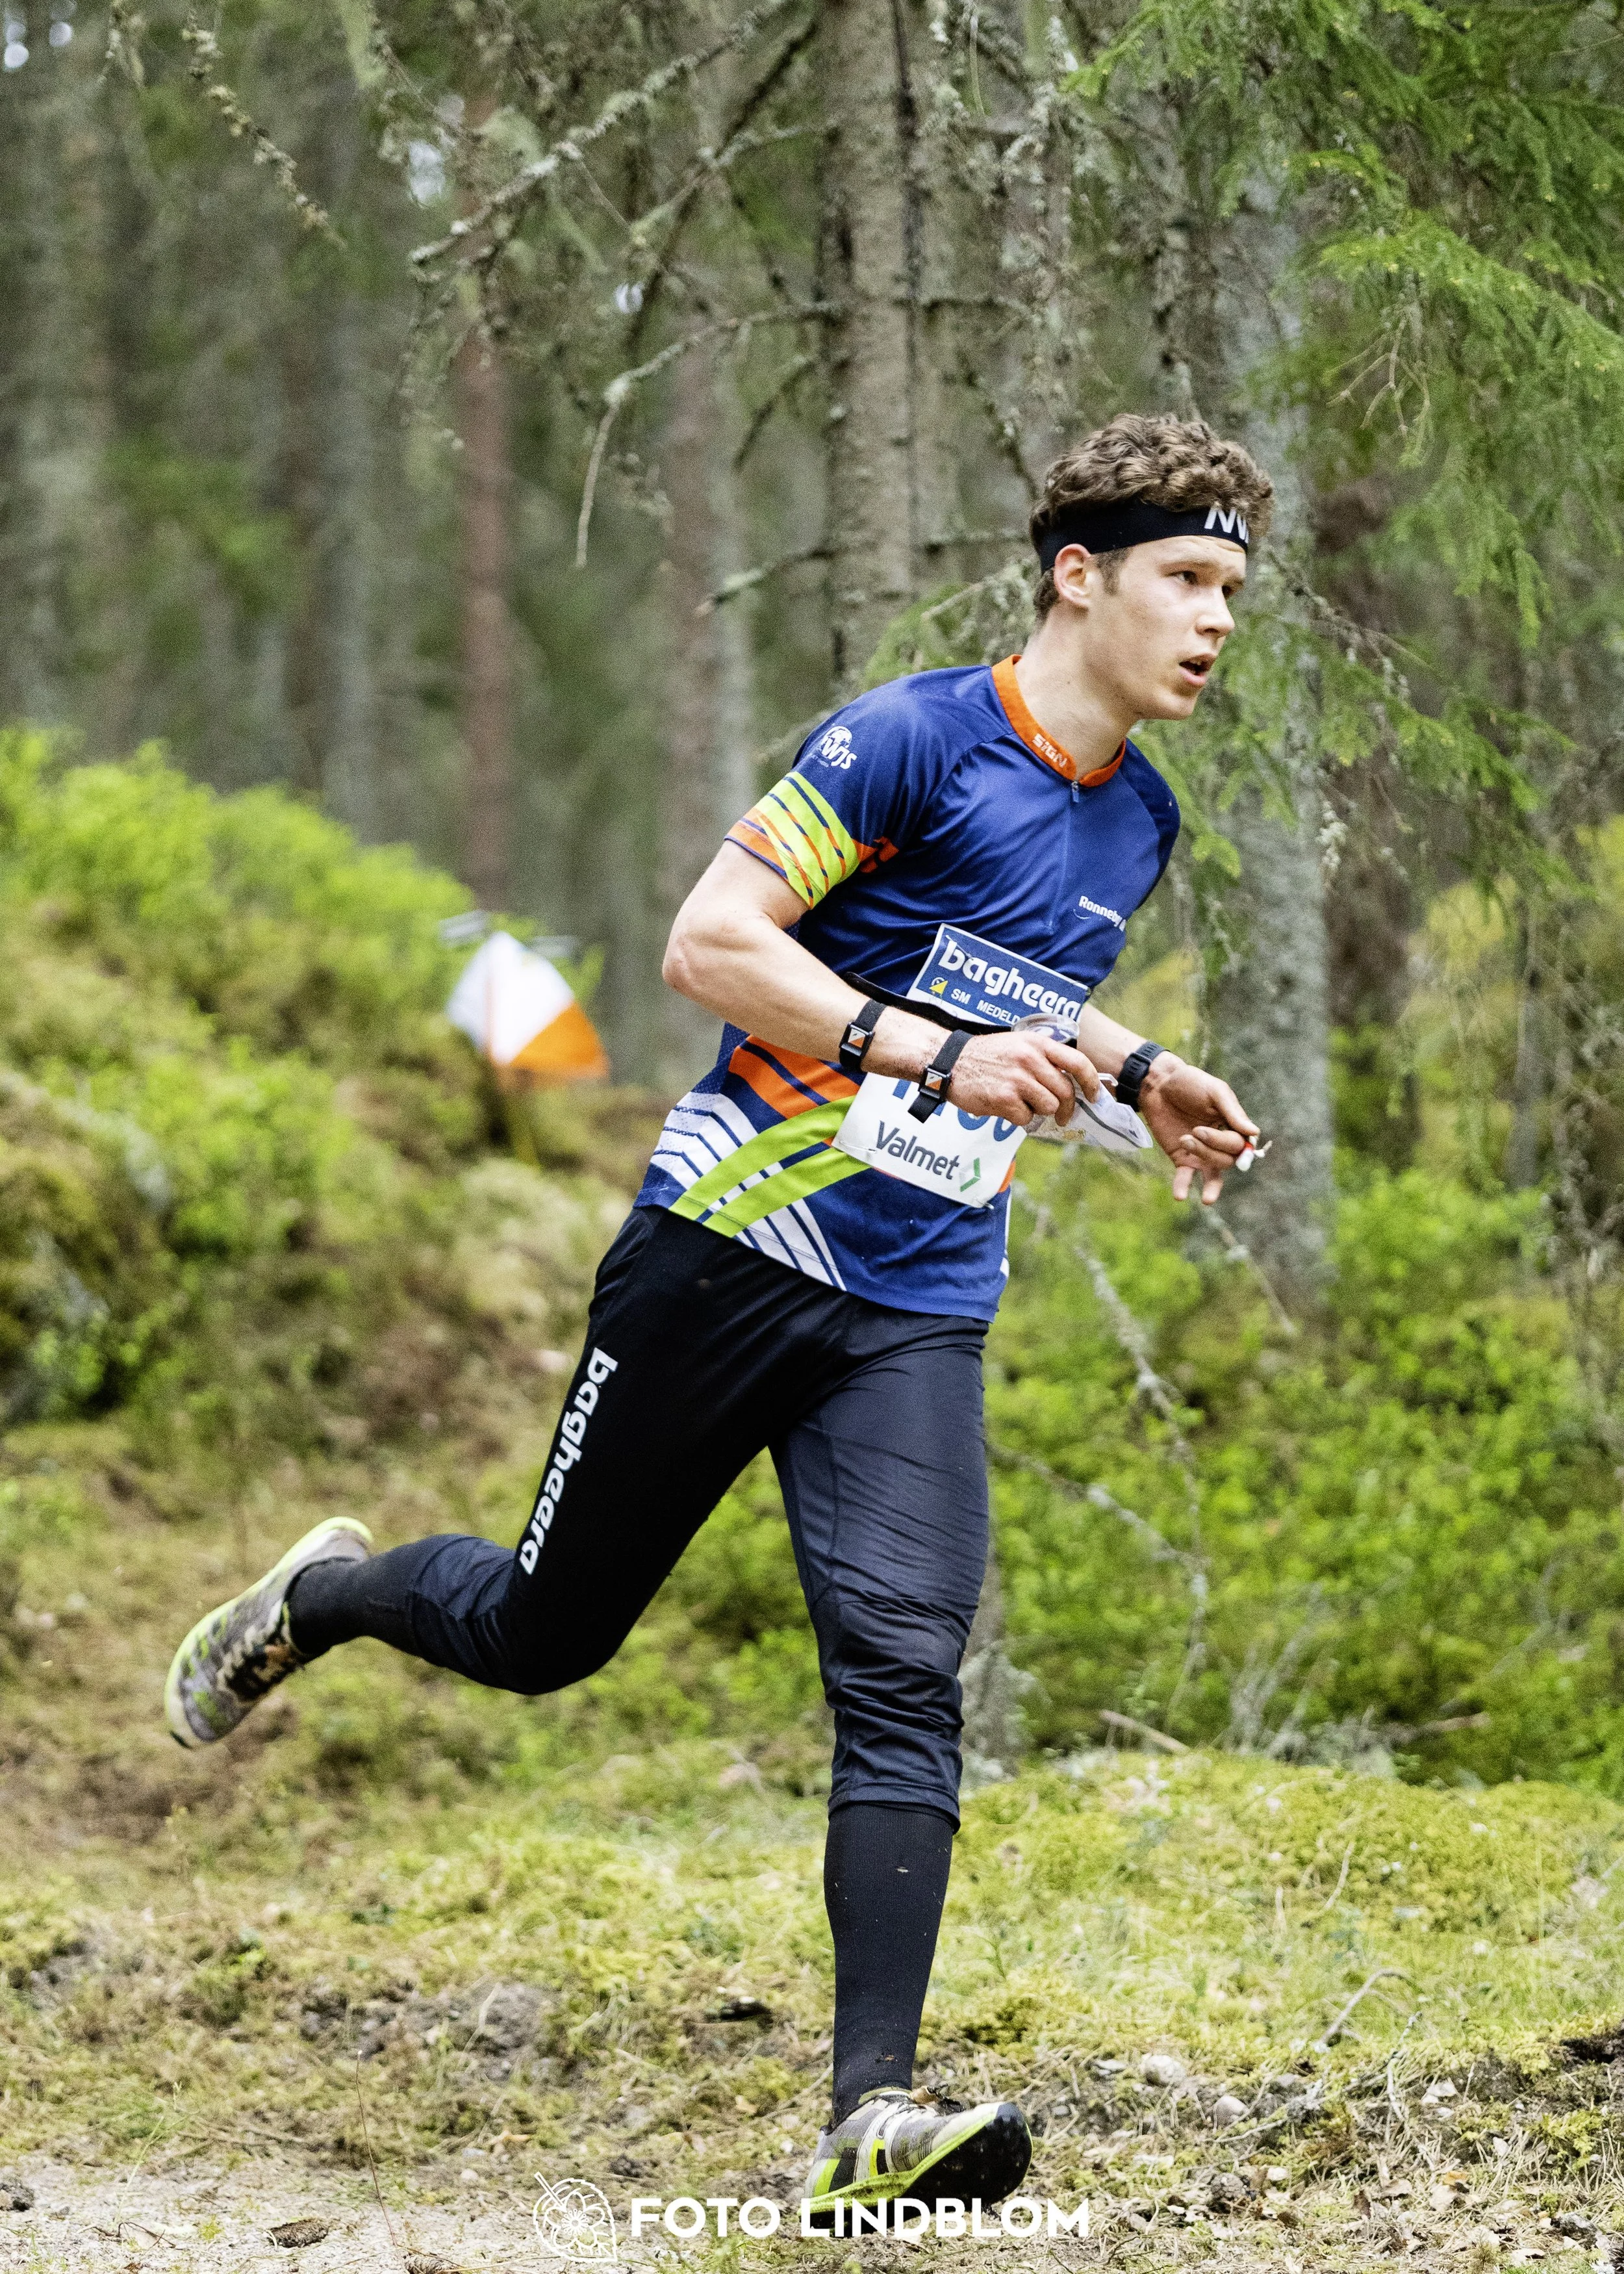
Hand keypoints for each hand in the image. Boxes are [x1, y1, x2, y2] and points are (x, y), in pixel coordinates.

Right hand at [944, 1029, 1101, 1125]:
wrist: (951, 1062)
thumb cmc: (986, 1056)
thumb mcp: (1018, 1044)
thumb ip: (1043, 1058)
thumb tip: (1070, 1083)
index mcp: (1037, 1044)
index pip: (1077, 1062)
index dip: (1091, 1082)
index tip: (1094, 1096)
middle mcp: (1030, 1059)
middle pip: (1065, 1091)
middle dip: (1067, 1108)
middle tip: (1062, 1116)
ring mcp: (1017, 1079)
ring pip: (1049, 1106)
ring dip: (1039, 1111)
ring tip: (1022, 1103)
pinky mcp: (1004, 1098)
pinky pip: (1026, 1118)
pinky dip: (1019, 1118)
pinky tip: (1005, 1107)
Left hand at [1138, 1054, 1258, 1203]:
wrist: (1158, 1084)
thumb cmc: (1191, 1083)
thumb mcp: (1215, 1092)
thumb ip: (1233, 1113)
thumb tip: (1255, 1134)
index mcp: (1234, 1126)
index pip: (1240, 1146)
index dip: (1229, 1144)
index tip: (1205, 1130)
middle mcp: (1221, 1144)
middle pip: (1228, 1160)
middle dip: (1211, 1147)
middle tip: (1194, 1129)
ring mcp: (1202, 1154)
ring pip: (1212, 1173)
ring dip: (1202, 1162)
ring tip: (1184, 1142)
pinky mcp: (1182, 1159)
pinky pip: (1186, 1178)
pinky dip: (1183, 1187)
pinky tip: (1179, 1196)